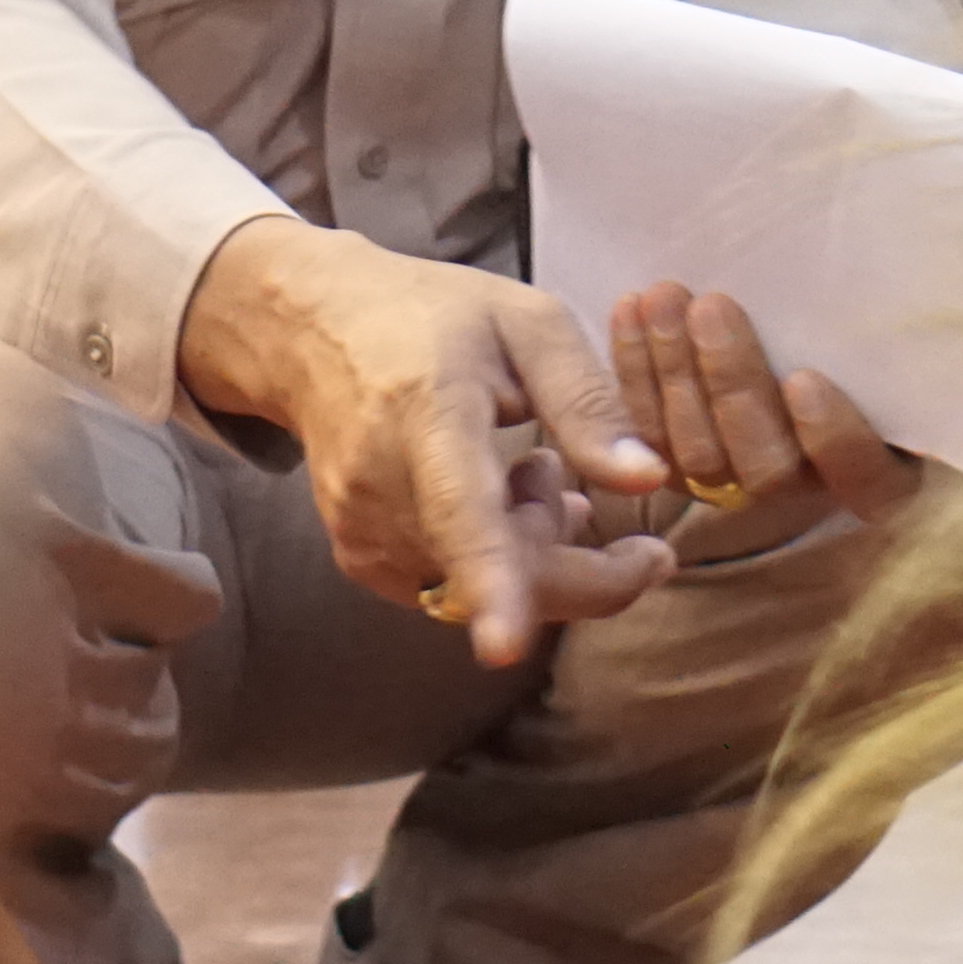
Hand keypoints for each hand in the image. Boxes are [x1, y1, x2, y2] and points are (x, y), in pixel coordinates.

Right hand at [179, 216, 678, 667]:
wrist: (312, 333)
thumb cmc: (432, 316)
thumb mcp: (527, 323)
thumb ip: (588, 400)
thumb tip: (650, 479)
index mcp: (426, 412)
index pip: (459, 511)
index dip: (491, 581)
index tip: (507, 647)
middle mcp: (381, 484)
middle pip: (498, 574)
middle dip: (585, 570)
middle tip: (616, 519)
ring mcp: (362, 530)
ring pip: (486, 591)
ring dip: (537, 548)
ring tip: (532, 469)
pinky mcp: (359, 559)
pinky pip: (455, 593)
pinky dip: (498, 562)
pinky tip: (497, 499)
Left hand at [605, 283, 922, 562]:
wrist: (785, 293)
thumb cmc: (867, 297)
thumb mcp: (897, 311)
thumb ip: (899, 323)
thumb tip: (925, 287)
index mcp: (889, 463)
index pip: (868, 482)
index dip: (835, 441)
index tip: (804, 380)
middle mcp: (815, 481)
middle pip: (769, 468)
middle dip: (734, 384)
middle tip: (712, 306)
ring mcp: (742, 474)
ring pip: (701, 457)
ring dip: (675, 373)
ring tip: (663, 297)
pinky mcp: (682, 457)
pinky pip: (649, 436)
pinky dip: (636, 372)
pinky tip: (629, 309)